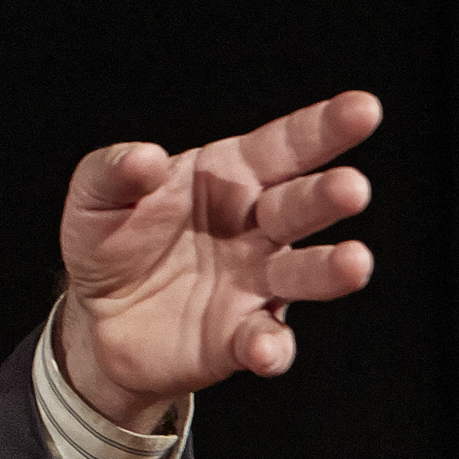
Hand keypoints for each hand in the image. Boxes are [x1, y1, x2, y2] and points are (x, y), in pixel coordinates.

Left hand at [56, 89, 381, 428]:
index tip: (363, 109)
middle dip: (328, 195)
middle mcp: (258, 228)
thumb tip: (142, 158)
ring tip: (353, 263)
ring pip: (303, 273)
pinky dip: (270, 347)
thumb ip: (114, 172)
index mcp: (232, 177)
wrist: (96, 317)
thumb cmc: (110, 241)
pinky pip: (267, 342)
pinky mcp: (242, 338)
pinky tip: (263, 349)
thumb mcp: (95, 199)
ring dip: (329, 270)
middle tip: (351, 188)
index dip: (324, 127)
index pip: (285, 146)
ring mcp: (257, 284)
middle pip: (301, 206)